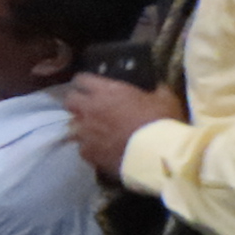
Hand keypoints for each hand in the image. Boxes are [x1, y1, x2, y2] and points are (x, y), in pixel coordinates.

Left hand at [62, 74, 184, 180]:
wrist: (157, 154)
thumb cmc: (161, 121)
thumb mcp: (164, 99)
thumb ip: (156, 90)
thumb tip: (158, 87)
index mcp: (106, 91)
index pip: (82, 79)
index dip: (84, 83)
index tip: (88, 86)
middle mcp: (90, 109)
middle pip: (69, 101)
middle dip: (76, 103)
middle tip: (88, 108)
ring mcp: (86, 133)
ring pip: (72, 126)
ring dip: (81, 127)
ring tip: (93, 132)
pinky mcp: (88, 153)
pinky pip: (82, 149)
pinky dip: (89, 148)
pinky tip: (99, 150)